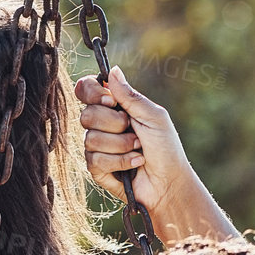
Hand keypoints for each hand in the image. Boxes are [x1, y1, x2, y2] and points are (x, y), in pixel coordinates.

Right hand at [76, 66, 190, 215]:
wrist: (169, 183)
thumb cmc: (166, 149)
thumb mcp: (153, 116)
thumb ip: (131, 96)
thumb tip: (112, 71)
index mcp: (113, 107)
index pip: (85, 90)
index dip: (91, 93)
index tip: (110, 101)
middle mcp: (101, 125)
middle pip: (86, 115)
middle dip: (114, 124)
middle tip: (133, 130)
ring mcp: (97, 148)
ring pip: (90, 139)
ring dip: (120, 145)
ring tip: (138, 150)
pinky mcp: (98, 170)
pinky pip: (95, 160)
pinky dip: (120, 162)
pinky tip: (134, 164)